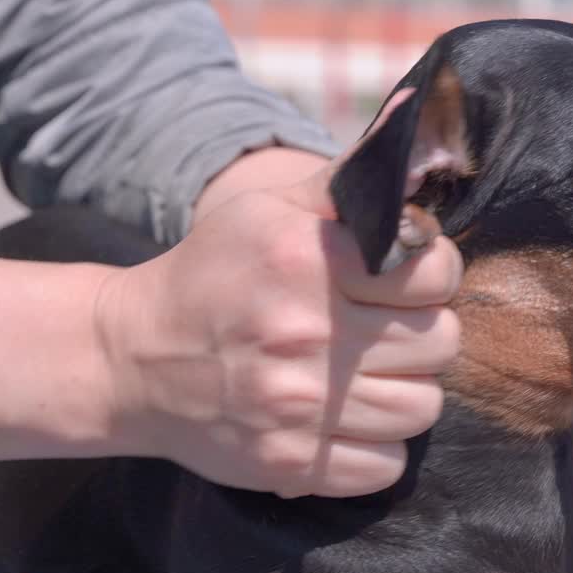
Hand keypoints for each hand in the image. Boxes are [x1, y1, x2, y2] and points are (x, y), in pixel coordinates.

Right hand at [97, 100, 463, 498]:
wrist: (131, 359)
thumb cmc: (214, 274)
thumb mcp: (267, 208)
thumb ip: (350, 177)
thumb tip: (420, 105)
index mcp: (305, 260)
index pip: (437, 273)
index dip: (433, 275)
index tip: (407, 281)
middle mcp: (304, 333)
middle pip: (441, 344)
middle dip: (424, 333)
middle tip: (388, 331)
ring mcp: (297, 406)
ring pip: (424, 409)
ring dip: (406, 392)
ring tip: (368, 375)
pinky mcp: (290, 464)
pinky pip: (387, 468)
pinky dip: (378, 448)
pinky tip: (347, 420)